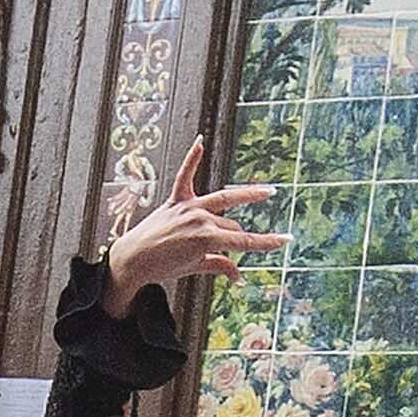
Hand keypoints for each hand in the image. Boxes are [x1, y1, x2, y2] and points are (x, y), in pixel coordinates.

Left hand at [97, 135, 280, 322]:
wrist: (131, 260)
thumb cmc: (161, 267)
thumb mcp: (194, 269)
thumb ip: (220, 266)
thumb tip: (240, 276)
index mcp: (206, 239)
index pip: (244, 241)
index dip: (267, 242)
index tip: (286, 239)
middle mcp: (199, 219)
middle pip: (233, 226)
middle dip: (241, 238)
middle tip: (251, 242)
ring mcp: (187, 207)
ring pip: (223, 202)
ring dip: (245, 197)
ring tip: (266, 192)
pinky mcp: (174, 200)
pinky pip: (185, 175)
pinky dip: (193, 157)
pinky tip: (200, 140)